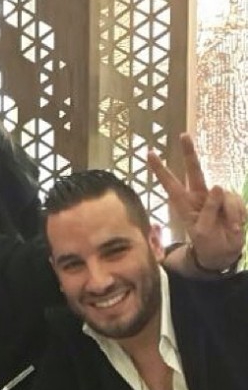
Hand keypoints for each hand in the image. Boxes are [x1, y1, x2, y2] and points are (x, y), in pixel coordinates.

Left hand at [148, 133, 245, 270]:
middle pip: (194, 171)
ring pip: (224, 193)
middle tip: (183, 136)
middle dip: (189, 153)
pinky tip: (236, 226)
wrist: (223, 253)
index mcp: (184, 204)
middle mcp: (198, 196)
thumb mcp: (204, 232)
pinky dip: (238, 214)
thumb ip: (209, 211)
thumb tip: (218, 186)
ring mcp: (216, 197)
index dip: (160, 169)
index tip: (149, 153)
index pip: (170, 184)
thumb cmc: (207, 243)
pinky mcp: (231, 200)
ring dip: (230, 211)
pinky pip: (237, 201)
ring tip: (230, 228)